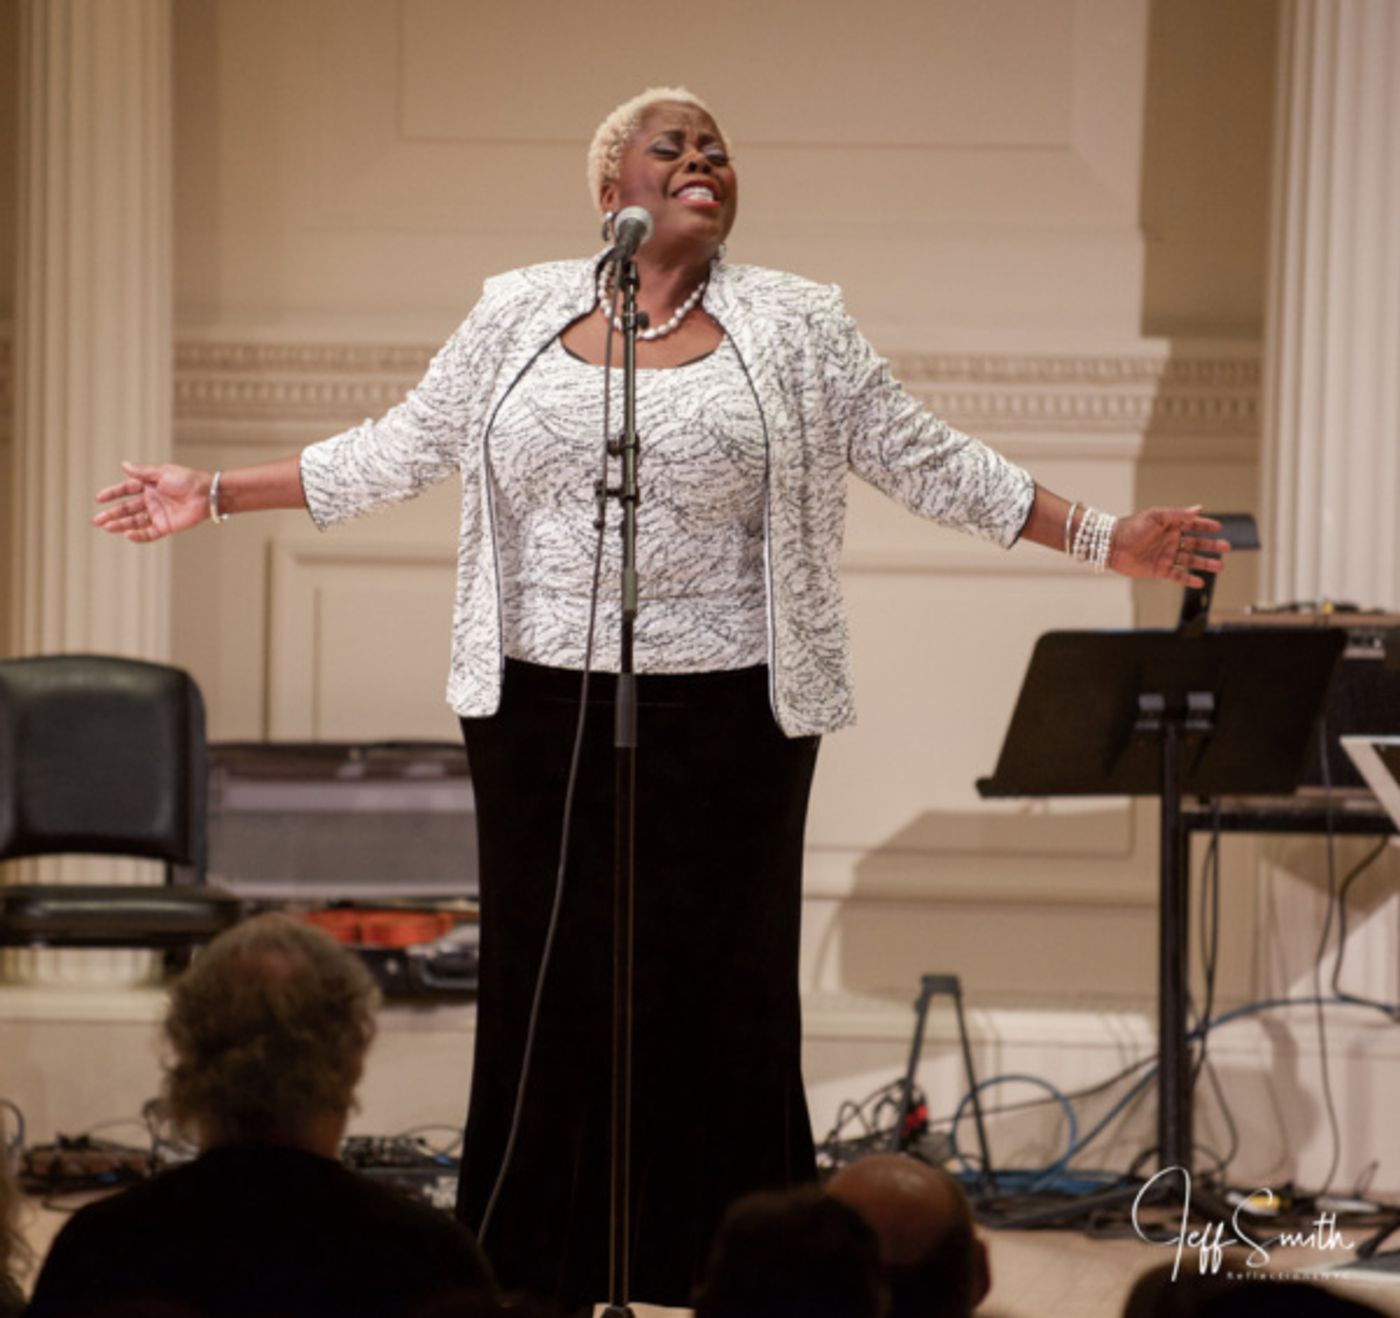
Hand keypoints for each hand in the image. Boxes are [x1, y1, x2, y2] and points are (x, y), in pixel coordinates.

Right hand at [93, 461, 211, 541]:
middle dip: (112, 514)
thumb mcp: (162, 472)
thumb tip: (123, 465)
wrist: (207, 494)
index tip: (99, 499)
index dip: (113, 494)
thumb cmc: (188, 480)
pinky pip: (150, 533)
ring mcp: (159, 514)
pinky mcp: (167, 526)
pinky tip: (127, 534)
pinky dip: (139, 535)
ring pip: (135, 521)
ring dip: (121, 525)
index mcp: (150, 485)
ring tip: (106, 527)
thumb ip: (142, 472)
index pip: (126, 489)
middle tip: (96, 520)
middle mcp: (152, 500)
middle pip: (128, 509)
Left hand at [1109, 506, 1229, 587]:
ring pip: (1190, 560)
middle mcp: (1170, 540)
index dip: (1205, 526)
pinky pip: (1177, 575)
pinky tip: (1200, 582)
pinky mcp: (1159, 570)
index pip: (1192, 524)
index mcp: (1169, 526)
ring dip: (1205, 563)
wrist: (1111, 546)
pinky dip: (1189, 579)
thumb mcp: (1155, 516)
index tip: (1219, 527)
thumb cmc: (1131, 527)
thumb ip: (1177, 514)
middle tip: (1227, 547)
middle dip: (1211, 545)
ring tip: (1220, 566)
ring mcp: (1165, 556)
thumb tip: (1198, 509)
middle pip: (1195, 543)